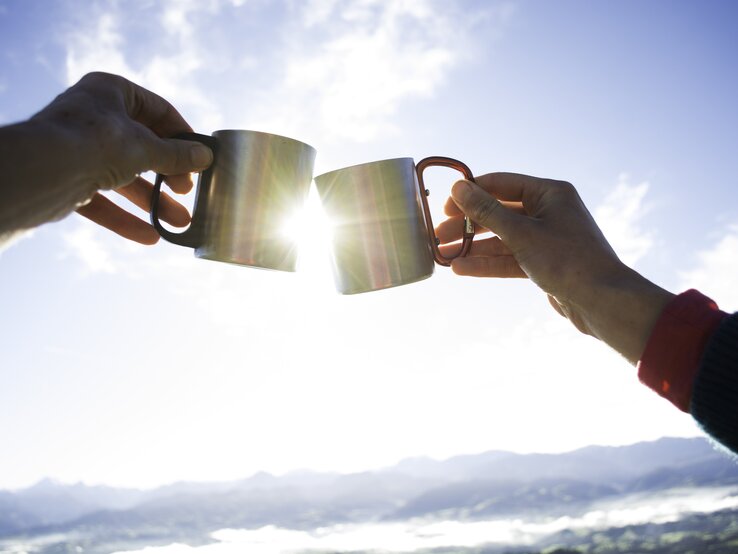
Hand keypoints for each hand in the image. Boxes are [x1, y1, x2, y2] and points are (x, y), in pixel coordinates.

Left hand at [31, 72, 212, 243]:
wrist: (41, 172)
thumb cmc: (96, 143)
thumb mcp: (147, 148)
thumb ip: (177, 155)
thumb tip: (205, 156)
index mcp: (111, 92)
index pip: (158, 110)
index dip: (182, 134)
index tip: (200, 157)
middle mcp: (93, 117)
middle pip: (142, 146)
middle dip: (168, 175)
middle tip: (186, 191)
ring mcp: (79, 150)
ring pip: (124, 177)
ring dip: (152, 201)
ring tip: (179, 222)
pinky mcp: (68, 180)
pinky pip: (103, 200)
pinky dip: (126, 217)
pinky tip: (150, 236)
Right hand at [436, 173, 673, 362]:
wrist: (602, 302)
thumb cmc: (568, 261)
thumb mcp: (521, 234)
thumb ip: (487, 211)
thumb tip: (458, 188)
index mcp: (550, 193)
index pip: (501, 184)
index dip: (471, 193)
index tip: (445, 206)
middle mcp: (548, 212)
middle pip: (499, 212)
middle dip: (468, 225)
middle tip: (438, 234)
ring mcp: (546, 239)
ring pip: (501, 238)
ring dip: (473, 247)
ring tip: (443, 256)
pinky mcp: (544, 263)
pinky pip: (510, 258)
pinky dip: (488, 264)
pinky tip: (462, 269)